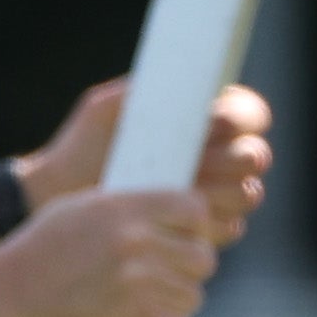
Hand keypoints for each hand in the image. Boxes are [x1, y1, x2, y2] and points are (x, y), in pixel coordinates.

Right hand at [0, 180, 225, 316]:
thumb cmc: (34, 255)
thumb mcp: (78, 211)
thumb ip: (125, 209)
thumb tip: (163, 214)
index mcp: (125, 207)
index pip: (195, 208)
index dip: (194, 228)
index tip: (180, 242)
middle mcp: (136, 241)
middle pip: (202, 257)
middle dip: (185, 272)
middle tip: (162, 281)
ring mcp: (136, 282)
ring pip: (191, 296)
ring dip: (173, 305)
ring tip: (146, 306)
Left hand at [17, 79, 273, 245]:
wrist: (61, 198)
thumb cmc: (82, 145)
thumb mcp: (102, 110)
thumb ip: (137, 92)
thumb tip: (174, 86)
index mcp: (205, 120)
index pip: (250, 112)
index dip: (244, 117)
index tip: (217, 122)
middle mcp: (219, 156)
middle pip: (255, 156)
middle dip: (239, 158)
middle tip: (204, 161)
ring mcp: (214, 195)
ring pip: (248, 194)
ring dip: (226, 193)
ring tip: (187, 191)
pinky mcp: (199, 231)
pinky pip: (228, 230)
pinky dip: (211, 225)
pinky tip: (181, 221)